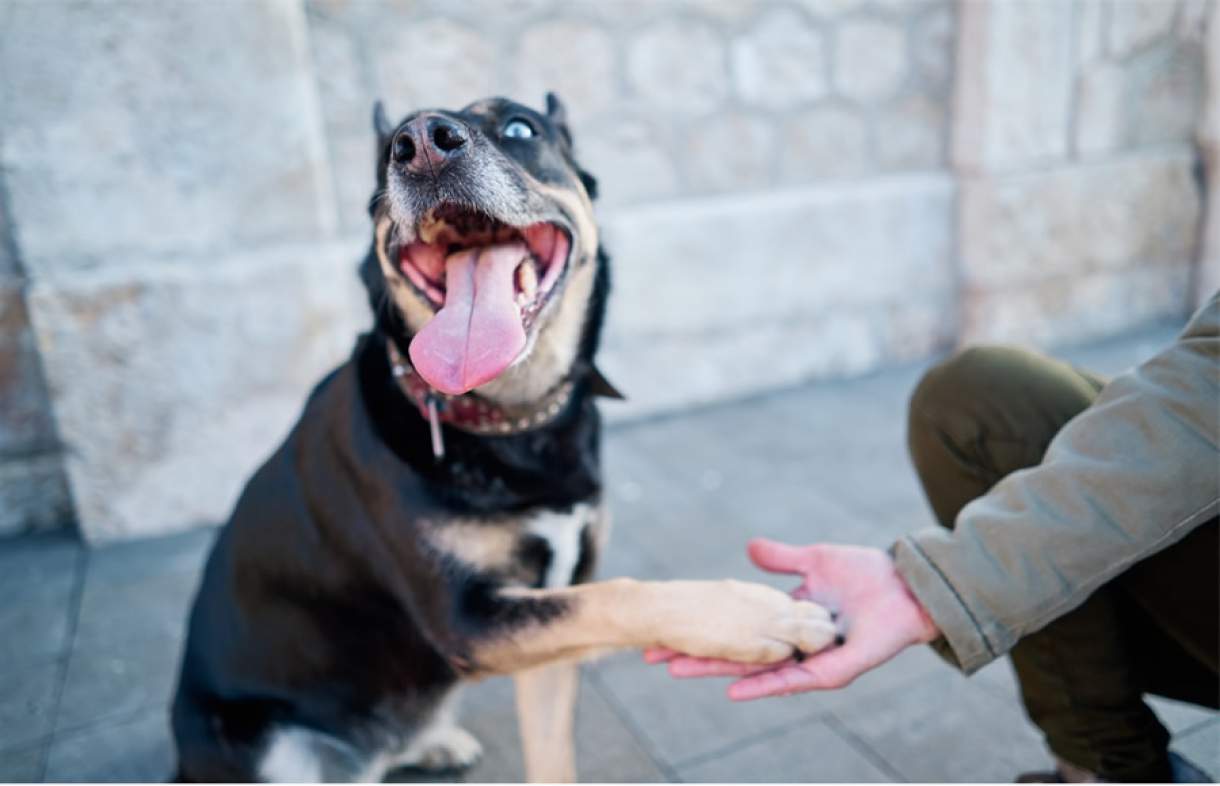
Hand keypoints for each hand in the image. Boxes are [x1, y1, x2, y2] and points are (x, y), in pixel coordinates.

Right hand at [644, 539, 938, 700]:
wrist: (906, 585)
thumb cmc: (866, 572)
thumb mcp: (813, 559)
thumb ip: (782, 559)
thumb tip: (749, 548)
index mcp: (787, 621)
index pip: (737, 630)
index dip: (704, 630)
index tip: (669, 629)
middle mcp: (793, 646)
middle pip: (737, 654)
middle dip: (697, 656)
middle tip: (656, 656)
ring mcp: (809, 661)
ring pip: (756, 671)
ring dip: (718, 672)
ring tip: (680, 671)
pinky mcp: (830, 671)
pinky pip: (792, 681)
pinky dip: (764, 685)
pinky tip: (735, 690)